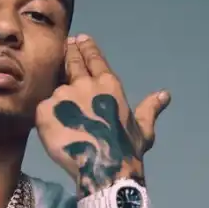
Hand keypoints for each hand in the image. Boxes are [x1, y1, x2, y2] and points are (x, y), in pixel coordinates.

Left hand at [35, 35, 169, 192]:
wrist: (103, 169)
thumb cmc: (126, 151)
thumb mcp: (143, 129)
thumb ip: (150, 109)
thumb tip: (165, 95)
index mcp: (108, 84)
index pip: (94, 59)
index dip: (86, 48)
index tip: (80, 38)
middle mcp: (84, 84)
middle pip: (72, 63)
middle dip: (69, 53)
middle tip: (66, 45)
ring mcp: (63, 96)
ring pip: (56, 93)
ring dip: (59, 101)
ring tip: (61, 115)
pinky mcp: (45, 111)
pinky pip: (43, 111)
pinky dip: (47, 119)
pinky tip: (54, 130)